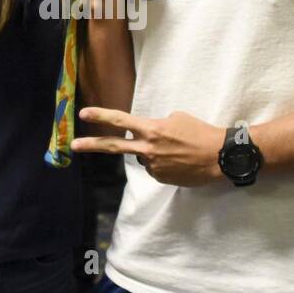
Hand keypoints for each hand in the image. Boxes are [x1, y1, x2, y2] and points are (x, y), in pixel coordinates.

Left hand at [72, 107, 225, 186]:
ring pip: (144, 157)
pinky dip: (164, 163)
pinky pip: (155, 168)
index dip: (101, 116)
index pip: (121, 121)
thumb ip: (156, 125)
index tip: (83, 114)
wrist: (220, 156)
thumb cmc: (201, 132)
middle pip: (114, 146)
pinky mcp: (161, 178)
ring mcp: (153, 166)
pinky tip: (180, 161)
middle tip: (73, 146)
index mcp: (152, 130)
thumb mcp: (177, 118)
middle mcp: (148, 149)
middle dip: (91, 145)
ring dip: (153, 152)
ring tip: (177, 149)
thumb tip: (147, 136)